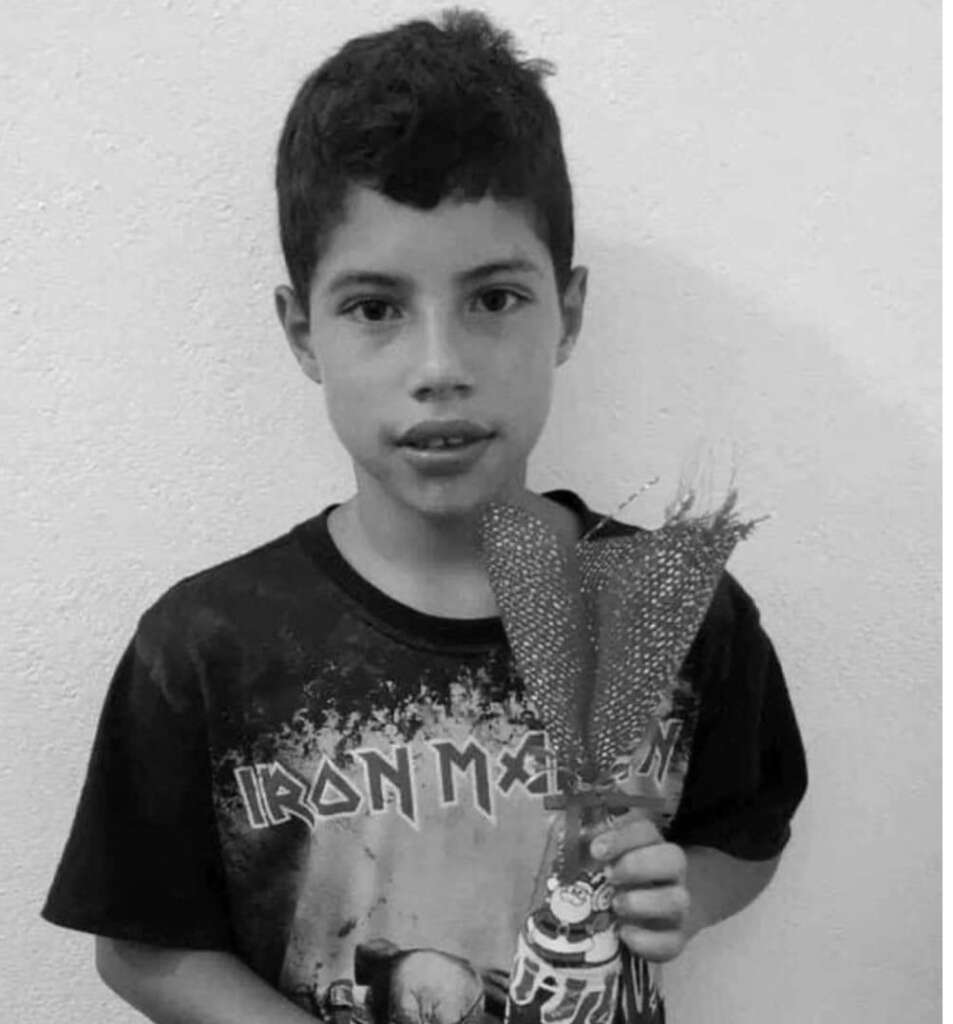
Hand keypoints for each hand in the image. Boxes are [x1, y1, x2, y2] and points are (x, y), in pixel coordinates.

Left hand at [590, 817, 692, 962]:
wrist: (631, 923)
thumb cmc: (609, 882)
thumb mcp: (597, 860)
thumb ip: (586, 844)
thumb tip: (571, 835)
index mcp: (651, 846)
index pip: (646, 830)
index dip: (623, 837)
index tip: (596, 849)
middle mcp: (670, 874)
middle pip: (674, 859)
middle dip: (638, 865)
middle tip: (609, 875)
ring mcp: (675, 908)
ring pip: (678, 900)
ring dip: (645, 902)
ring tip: (616, 905)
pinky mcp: (674, 940)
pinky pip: (672, 941)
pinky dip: (647, 940)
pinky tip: (623, 933)